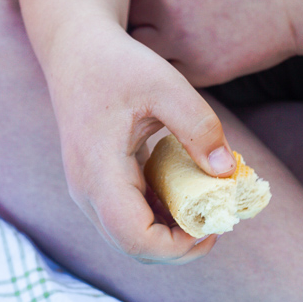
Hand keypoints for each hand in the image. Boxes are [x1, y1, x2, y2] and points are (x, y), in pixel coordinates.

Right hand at [48, 21, 234, 261]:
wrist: (75, 53)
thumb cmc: (117, 64)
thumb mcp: (165, 85)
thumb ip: (199, 127)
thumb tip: (227, 172)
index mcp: (99, 172)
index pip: (134, 238)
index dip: (176, 246)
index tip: (212, 227)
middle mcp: (88, 193)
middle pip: (134, 248)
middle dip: (179, 247)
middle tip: (219, 223)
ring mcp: (89, 193)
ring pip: (131, 238)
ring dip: (171, 234)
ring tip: (207, 209)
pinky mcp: (98, 188)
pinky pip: (129, 219)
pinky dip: (160, 218)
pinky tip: (187, 196)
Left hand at [129, 0, 302, 85]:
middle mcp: (162, 2)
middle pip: (122, 14)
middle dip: (131, 14)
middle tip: (147, 15)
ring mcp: (178, 40)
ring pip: (135, 48)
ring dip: (142, 44)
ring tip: (160, 36)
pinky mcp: (195, 70)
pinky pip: (161, 72)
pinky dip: (163, 66)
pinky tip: (177, 55)